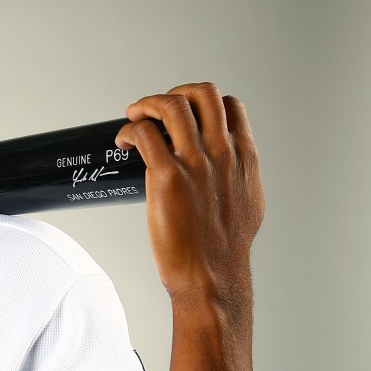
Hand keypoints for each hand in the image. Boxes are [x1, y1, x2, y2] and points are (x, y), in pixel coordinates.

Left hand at [115, 83, 263, 313]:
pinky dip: (129, 130)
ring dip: (146, 105)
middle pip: (202, 94)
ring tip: (133, 118)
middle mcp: (223, 153)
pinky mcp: (167, 178)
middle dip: (173, 94)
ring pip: (171, 106)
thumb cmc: (224, 249)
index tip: (182, 115)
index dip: (201, 102)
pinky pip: (144, 135)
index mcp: (244, 157)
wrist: (212, 277)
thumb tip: (227, 166)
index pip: (230, 105)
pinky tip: (123, 141)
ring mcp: (196, 163)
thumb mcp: (248, 202)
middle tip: (154, 110)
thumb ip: (238, 176)